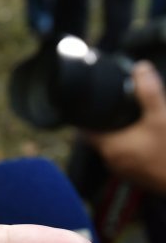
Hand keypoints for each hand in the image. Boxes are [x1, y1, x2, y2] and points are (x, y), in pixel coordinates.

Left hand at [86, 61, 165, 193]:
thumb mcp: (161, 117)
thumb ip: (149, 92)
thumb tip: (140, 68)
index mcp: (109, 147)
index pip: (83, 129)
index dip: (84, 115)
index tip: (88, 103)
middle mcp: (111, 160)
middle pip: (98, 136)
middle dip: (103, 122)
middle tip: (111, 106)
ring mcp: (122, 169)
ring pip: (112, 146)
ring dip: (117, 134)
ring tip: (127, 119)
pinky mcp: (134, 174)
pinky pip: (125, 155)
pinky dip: (129, 145)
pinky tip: (141, 137)